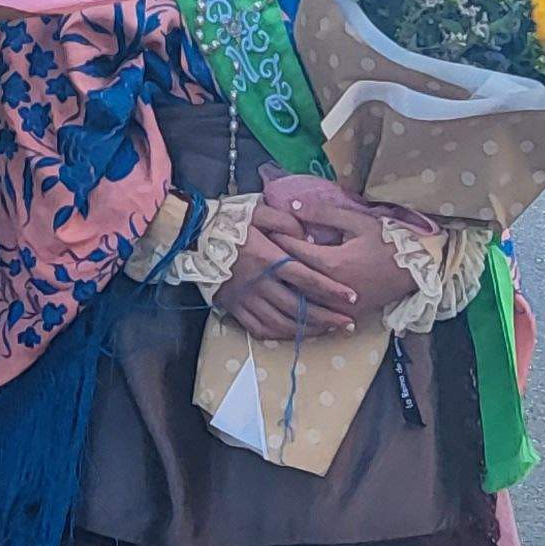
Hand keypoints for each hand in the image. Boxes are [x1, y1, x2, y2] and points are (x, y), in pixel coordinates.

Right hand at [213, 217, 360, 339]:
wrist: (193, 236)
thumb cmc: (230, 221)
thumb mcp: (260, 211)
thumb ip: (286, 222)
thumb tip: (308, 237)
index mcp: (269, 258)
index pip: (307, 279)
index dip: (331, 290)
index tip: (351, 298)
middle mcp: (259, 283)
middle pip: (299, 307)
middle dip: (327, 317)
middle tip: (347, 323)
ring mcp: (246, 299)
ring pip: (281, 323)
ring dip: (307, 330)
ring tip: (327, 331)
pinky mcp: (234, 308)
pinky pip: (259, 328)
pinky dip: (280, 334)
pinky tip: (294, 334)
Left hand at [250, 172, 423, 324]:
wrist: (421, 268)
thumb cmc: (391, 240)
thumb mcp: (359, 220)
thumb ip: (325, 212)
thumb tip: (293, 205)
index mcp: (333, 263)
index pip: (294, 251)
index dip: (279, 238)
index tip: (265, 228)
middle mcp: (333, 289)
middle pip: (293, 278)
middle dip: (276, 264)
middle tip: (261, 251)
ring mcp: (341, 305)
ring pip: (303, 300)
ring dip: (287, 287)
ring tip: (271, 275)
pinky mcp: (350, 314)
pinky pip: (319, 312)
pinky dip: (304, 304)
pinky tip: (293, 297)